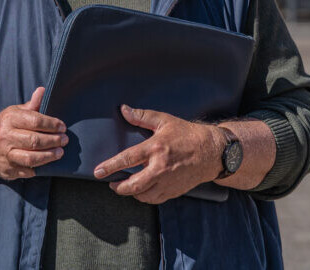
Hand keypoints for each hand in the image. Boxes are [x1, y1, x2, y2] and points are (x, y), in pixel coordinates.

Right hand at [0, 86, 67, 180]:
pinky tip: (46, 164)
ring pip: (30, 158)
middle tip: (64, 140)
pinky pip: (25, 171)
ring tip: (59, 152)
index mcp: (9, 119)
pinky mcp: (6, 169)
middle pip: (34, 140)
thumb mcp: (15, 112)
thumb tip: (43, 90)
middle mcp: (5, 136)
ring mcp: (4, 154)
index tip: (62, 127)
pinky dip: (37, 169)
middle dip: (53, 140)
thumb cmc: (5, 126)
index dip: (51, 124)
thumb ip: (31, 104)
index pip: (35, 121)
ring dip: (48, 156)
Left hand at [93, 105, 223, 203]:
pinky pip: (154, 199)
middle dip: (118, 186)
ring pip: (143, 195)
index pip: (128, 159)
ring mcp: (168, 181)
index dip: (110, 166)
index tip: (98, 171)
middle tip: (110, 183)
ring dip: (130, 193)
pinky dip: (144, 197)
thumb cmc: (186, 134)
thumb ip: (142, 116)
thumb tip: (124, 110)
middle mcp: (160, 168)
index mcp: (156, 148)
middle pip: (133, 185)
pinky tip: (140, 191)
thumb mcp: (164, 120)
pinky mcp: (174, 191)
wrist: (211, 152)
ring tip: (123, 187)